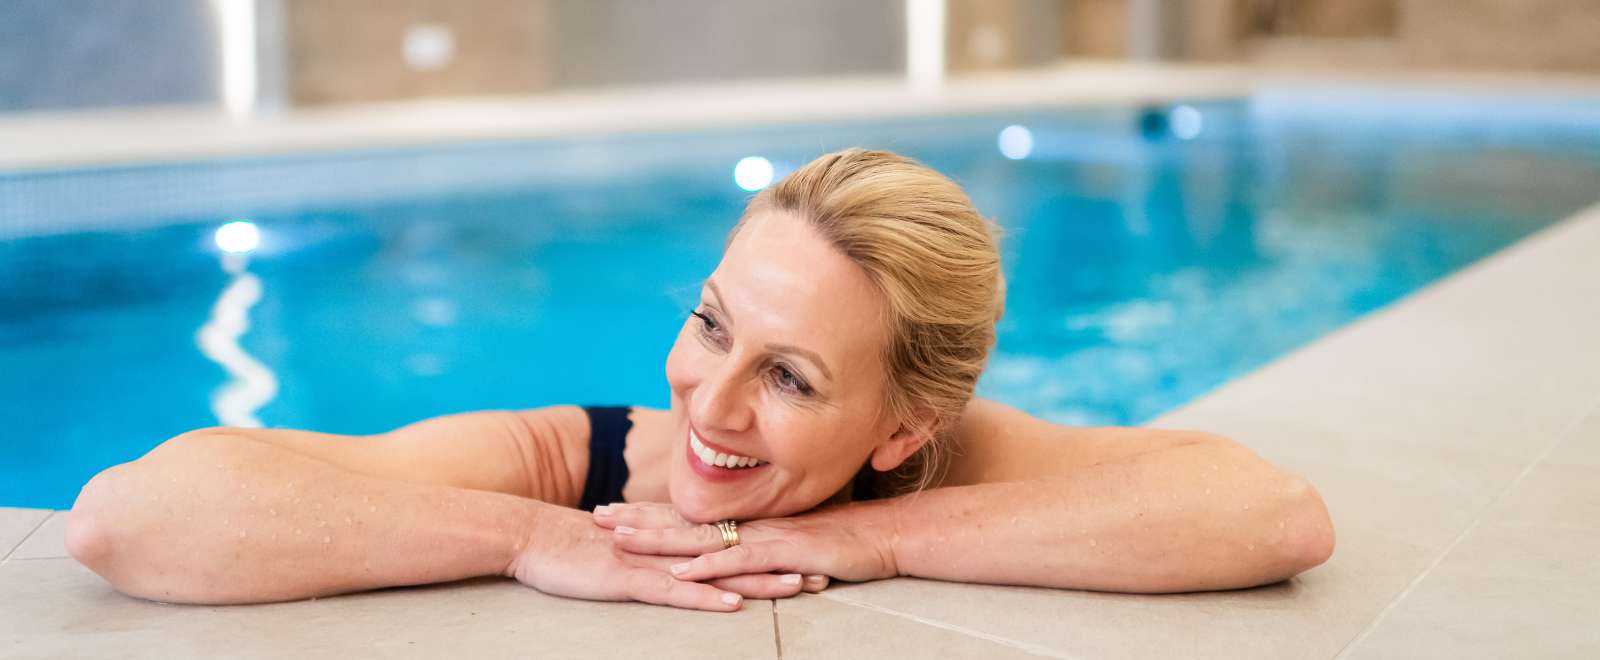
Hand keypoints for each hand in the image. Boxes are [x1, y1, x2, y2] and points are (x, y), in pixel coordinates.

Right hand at [505, 504, 812, 611]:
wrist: (532, 535)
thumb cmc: (574, 547)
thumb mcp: (626, 549)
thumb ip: (657, 553)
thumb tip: (683, 564)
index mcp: (673, 539)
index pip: (731, 543)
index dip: (769, 550)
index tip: (806, 556)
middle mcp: (671, 546)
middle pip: (735, 554)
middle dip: (779, 564)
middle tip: (822, 571)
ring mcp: (653, 561)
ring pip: (715, 571)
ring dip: (757, 579)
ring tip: (797, 586)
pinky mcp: (629, 578)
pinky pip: (674, 591)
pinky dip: (704, 598)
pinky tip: (732, 605)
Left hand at [594, 502, 898, 586]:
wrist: (888, 535)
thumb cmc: (846, 540)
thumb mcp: (795, 544)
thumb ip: (764, 548)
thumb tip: (736, 556)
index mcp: (749, 521)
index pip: (689, 516)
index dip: (650, 514)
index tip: (613, 510)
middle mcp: (751, 524)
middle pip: (684, 522)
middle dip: (638, 520)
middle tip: (596, 516)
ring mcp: (766, 536)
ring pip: (702, 538)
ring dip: (659, 540)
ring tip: (620, 540)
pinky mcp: (785, 552)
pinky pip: (740, 560)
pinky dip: (708, 566)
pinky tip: (680, 571)